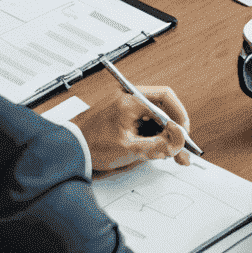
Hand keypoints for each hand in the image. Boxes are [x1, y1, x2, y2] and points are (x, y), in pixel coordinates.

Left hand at [74, 84, 191, 172]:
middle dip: (174, 130)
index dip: (180, 116)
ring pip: (154, 117)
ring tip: (169, 155)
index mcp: (130, 100)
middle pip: (162, 109)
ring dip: (164, 135)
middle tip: (182, 149)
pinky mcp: (121, 115)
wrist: (67, 148)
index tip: (185, 133)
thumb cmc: (91, 145)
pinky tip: (156, 150)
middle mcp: (128, 97)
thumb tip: (180, 140)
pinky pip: (143, 122)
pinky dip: (151, 135)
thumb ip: (158, 145)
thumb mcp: (129, 149)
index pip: (166, 98)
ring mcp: (124, 105)